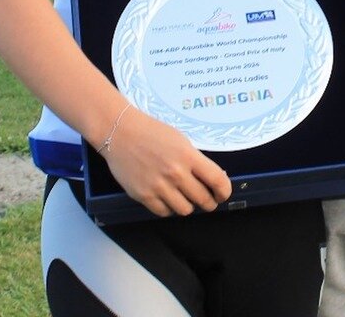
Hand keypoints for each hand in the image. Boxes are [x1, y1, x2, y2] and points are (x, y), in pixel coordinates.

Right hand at [102, 107, 231, 216]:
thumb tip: (211, 179)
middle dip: (209, 202)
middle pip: (203, 199)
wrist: (120, 133)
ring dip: (188, 206)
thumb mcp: (181, 140)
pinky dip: (169, 208)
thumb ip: (195, 160)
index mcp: (188, 156)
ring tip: (185, 198)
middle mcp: (176, 173)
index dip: (224, 191)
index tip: (223, 194)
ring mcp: (159, 186)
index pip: (217, 180)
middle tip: (207, 200)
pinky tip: (168, 199)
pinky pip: (164, 212)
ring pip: (185, 210)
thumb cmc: (152, 133)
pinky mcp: (143, 196)